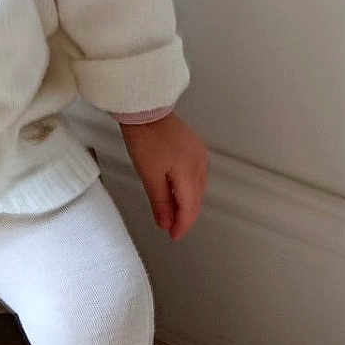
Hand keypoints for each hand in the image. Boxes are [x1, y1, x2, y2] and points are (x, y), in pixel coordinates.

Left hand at [119, 113, 208, 240]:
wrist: (145, 108)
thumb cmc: (145, 137)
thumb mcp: (149, 175)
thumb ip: (160, 202)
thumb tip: (165, 222)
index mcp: (190, 172)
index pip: (190, 208)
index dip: (182, 225)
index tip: (173, 235)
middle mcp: (200, 163)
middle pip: (196, 198)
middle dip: (184, 215)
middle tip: (171, 227)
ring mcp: (199, 153)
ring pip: (197, 187)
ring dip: (186, 202)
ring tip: (172, 213)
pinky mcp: (194, 146)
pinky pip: (196, 174)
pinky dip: (187, 187)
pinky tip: (177, 191)